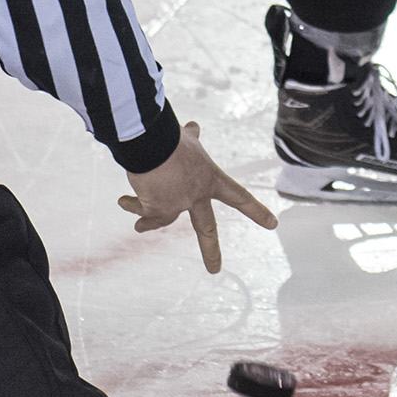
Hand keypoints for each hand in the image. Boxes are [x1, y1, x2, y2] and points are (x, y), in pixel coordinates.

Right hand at [117, 121, 276, 272]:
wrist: (151, 142)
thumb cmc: (169, 136)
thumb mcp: (184, 138)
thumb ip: (191, 137)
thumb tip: (194, 126)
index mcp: (211, 179)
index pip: (239, 196)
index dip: (256, 211)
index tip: (273, 224)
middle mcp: (197, 196)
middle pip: (206, 229)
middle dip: (211, 252)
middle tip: (214, 270)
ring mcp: (178, 206)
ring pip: (160, 221)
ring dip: (148, 223)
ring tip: (139, 227)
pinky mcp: (157, 210)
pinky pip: (143, 211)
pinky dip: (132, 205)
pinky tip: (124, 201)